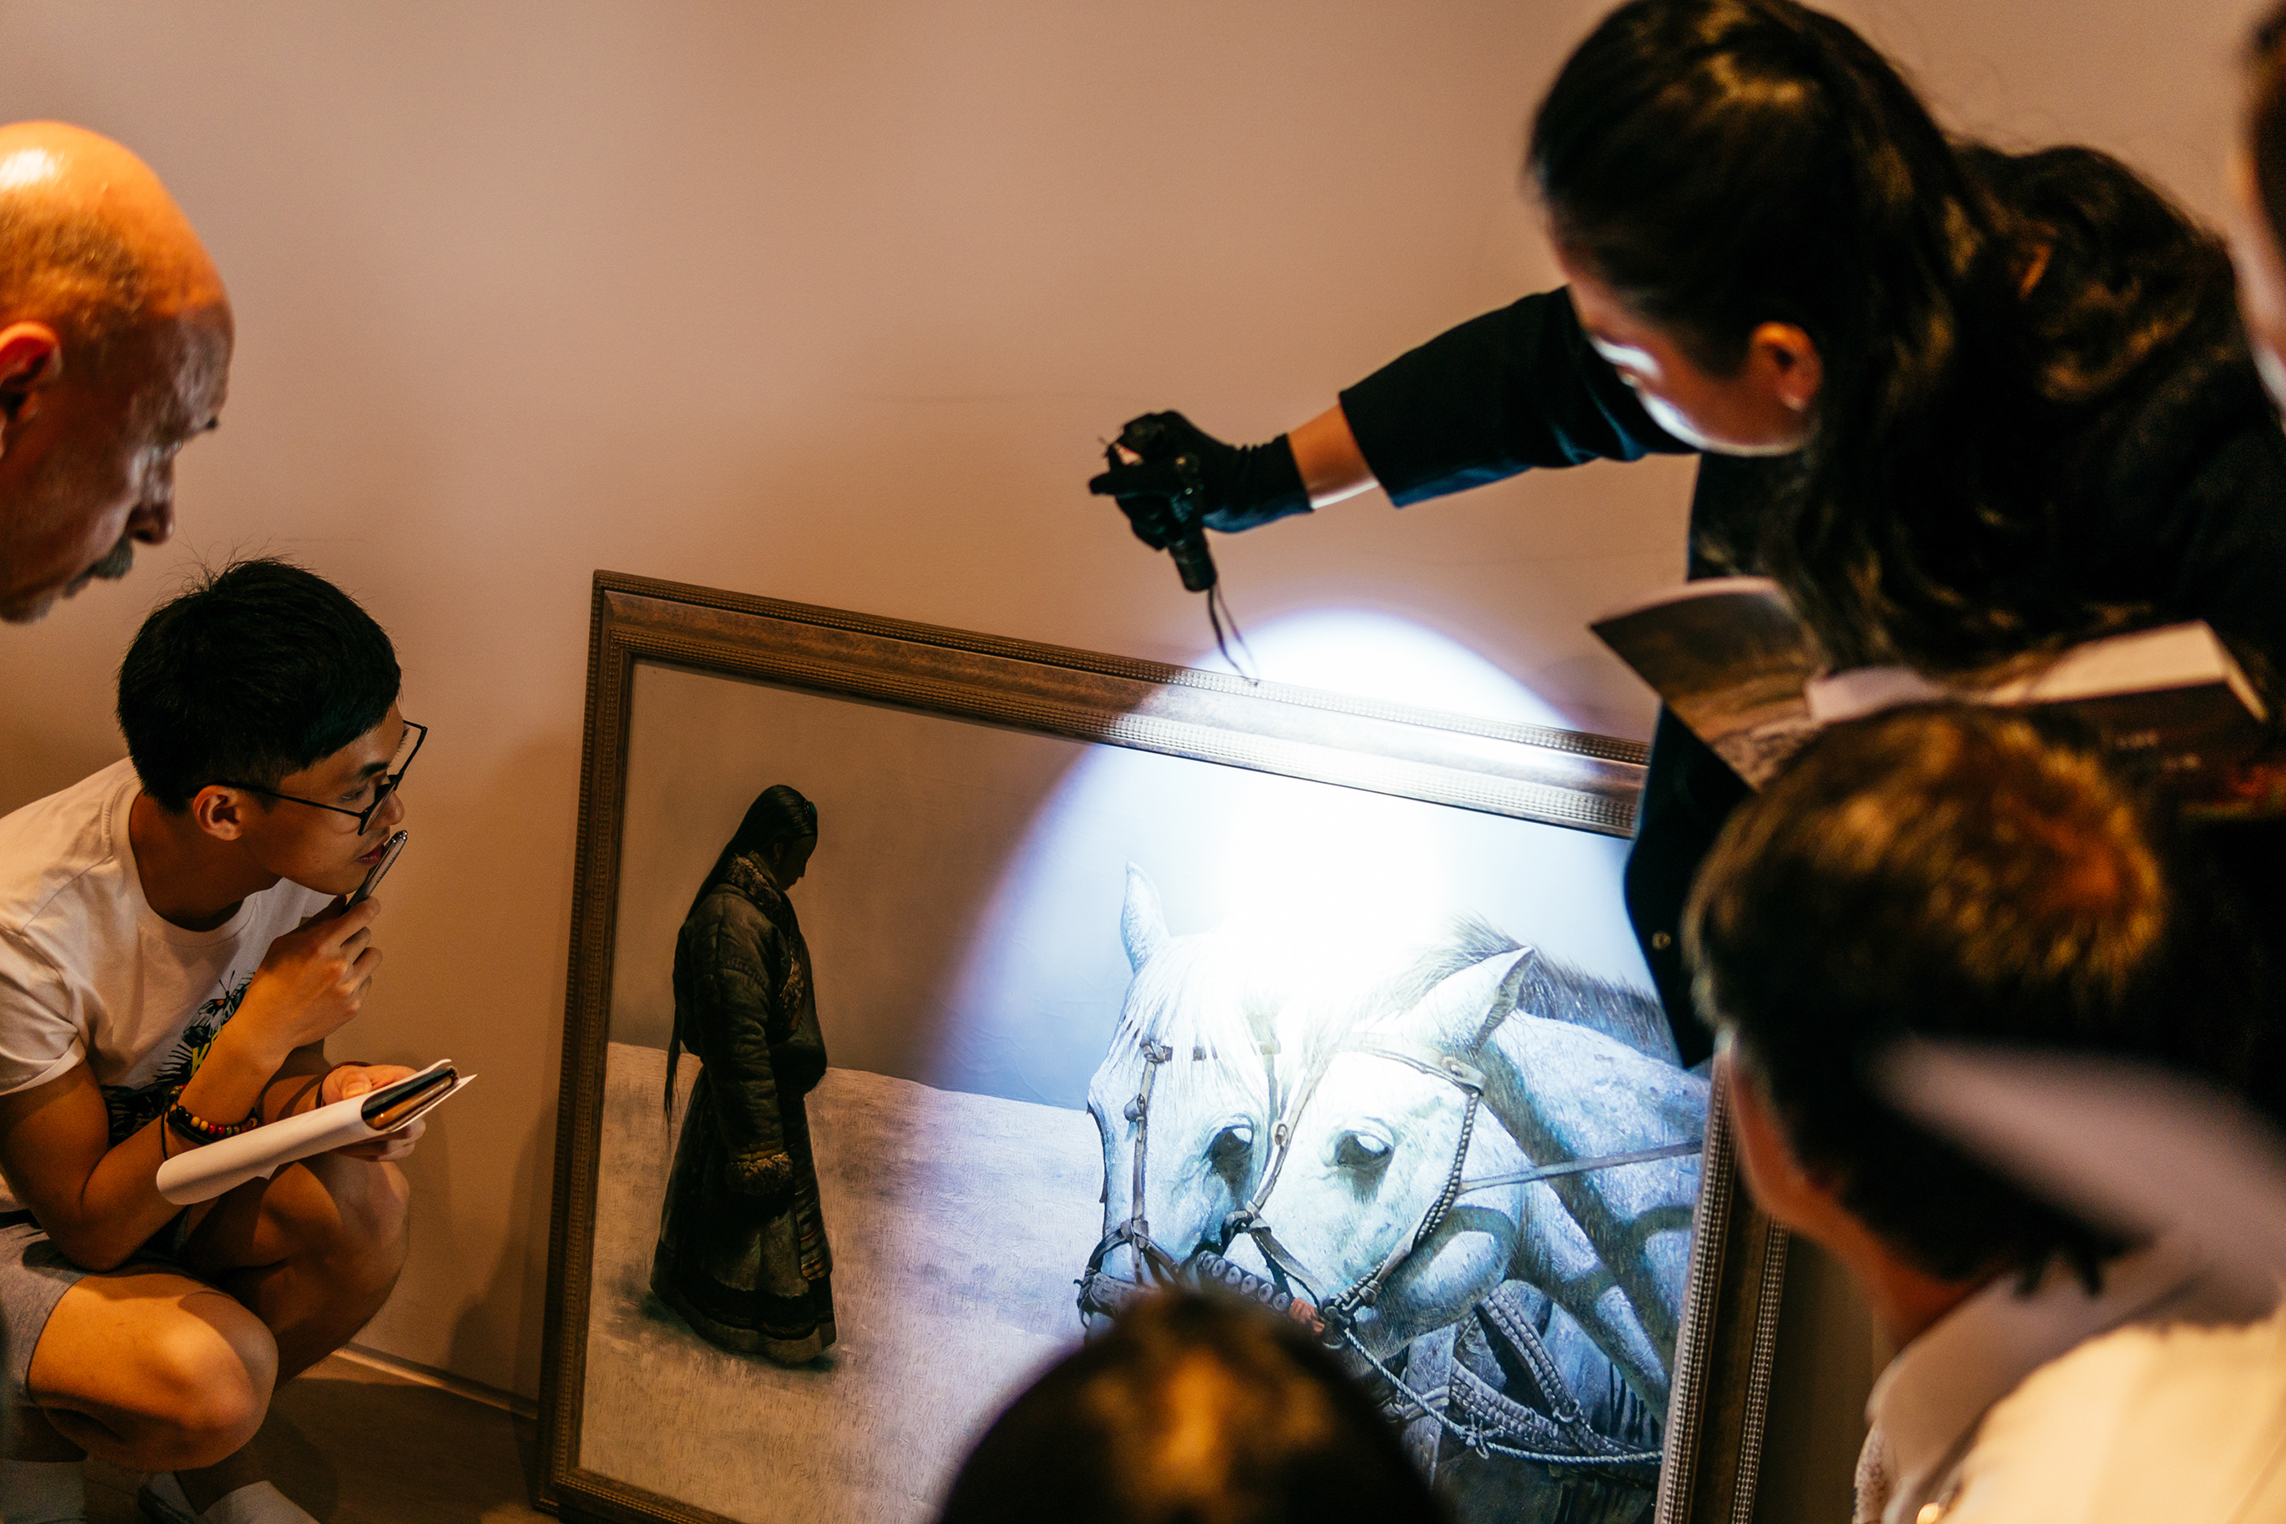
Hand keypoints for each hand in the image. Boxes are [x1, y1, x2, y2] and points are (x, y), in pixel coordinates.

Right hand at [228, 899, 384, 1064]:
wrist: (268, 1027)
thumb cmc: (271, 981)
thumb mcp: (285, 944)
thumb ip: (318, 921)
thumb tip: (343, 902)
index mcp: (320, 945)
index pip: (361, 916)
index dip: (369, 906)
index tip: (369, 905)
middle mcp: (340, 965)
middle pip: (366, 935)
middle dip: (353, 934)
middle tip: (337, 944)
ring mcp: (350, 987)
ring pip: (373, 956)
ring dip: (360, 956)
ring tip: (340, 964)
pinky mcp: (355, 1006)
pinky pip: (368, 980)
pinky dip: (356, 979)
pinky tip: (335, 986)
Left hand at [321, 1064, 425, 1161]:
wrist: (347, 1097)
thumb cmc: (354, 1082)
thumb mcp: (350, 1074)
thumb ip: (354, 1080)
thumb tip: (356, 1093)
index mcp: (412, 1085)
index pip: (417, 1100)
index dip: (398, 1111)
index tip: (371, 1116)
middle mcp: (417, 1110)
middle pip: (406, 1130)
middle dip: (373, 1133)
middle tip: (344, 1131)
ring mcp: (409, 1132)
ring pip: (390, 1147)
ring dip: (361, 1146)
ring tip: (336, 1139)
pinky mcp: (397, 1148)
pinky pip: (380, 1156)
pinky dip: (358, 1153)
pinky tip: (340, 1146)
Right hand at [1087, 411, 1310, 547]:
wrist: (1255, 497)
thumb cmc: (1223, 483)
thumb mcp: (1173, 480)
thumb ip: (1134, 480)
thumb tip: (1097, 486)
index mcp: (1155, 431)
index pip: (1118, 459)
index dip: (1123, 484)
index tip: (1143, 499)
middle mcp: (1155, 449)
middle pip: (1123, 485)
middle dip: (1141, 509)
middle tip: (1163, 519)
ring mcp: (1161, 473)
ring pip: (1133, 504)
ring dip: (1149, 524)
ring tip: (1172, 530)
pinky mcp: (1168, 496)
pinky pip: (1146, 516)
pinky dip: (1153, 531)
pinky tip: (1167, 537)